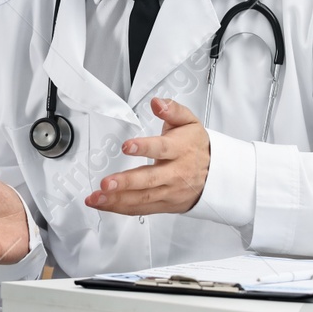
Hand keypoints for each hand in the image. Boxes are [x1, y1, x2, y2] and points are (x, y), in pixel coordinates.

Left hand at [87, 97, 209, 215]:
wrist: (215, 173)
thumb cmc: (195, 146)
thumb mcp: (189, 122)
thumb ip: (172, 110)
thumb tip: (157, 102)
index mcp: (180, 150)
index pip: (162, 148)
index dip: (144, 147)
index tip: (126, 146)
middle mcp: (175, 173)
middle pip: (149, 179)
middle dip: (126, 182)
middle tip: (106, 183)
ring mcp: (169, 191)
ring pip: (143, 198)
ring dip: (117, 199)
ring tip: (98, 197)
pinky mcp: (164, 204)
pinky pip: (141, 209)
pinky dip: (121, 208)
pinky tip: (105, 205)